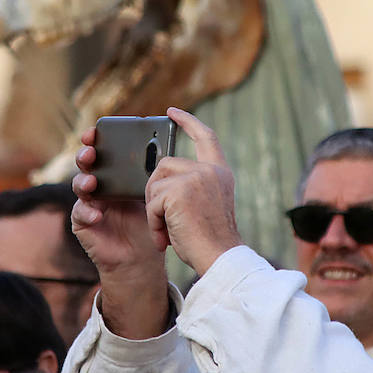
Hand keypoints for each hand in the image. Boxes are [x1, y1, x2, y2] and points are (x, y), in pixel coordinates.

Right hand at [73, 126, 169, 338]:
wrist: (143, 258)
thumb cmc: (151, 223)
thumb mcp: (155, 195)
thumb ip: (154, 177)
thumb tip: (165, 154)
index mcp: (117, 173)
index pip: (104, 150)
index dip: (97, 138)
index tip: (97, 130)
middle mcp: (100, 184)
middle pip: (87, 163)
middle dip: (86, 154)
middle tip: (91, 151)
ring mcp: (89, 202)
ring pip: (79, 185)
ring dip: (83, 181)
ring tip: (92, 182)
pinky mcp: (83, 222)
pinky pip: (80, 213)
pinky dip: (87, 211)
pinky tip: (97, 213)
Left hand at [146, 108, 241, 275]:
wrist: (220, 260)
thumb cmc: (211, 243)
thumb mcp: (206, 205)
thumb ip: (191, 185)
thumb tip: (160, 178)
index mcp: (220, 172)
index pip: (205, 136)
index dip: (188, 121)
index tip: (173, 112)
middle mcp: (210, 170)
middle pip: (165, 164)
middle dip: (156, 191)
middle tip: (164, 220)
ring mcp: (195, 178)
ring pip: (155, 183)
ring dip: (154, 210)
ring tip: (167, 231)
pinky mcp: (179, 191)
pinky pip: (152, 202)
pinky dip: (153, 222)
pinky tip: (165, 236)